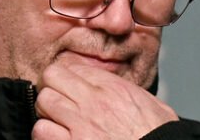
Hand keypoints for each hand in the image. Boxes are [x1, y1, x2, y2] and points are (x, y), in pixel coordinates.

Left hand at [32, 62, 177, 139]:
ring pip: (43, 104)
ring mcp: (79, 125)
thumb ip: (130, 92)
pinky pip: (42, 132)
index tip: (69, 84)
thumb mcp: (152, 104)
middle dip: (53, 89)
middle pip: (51, 79)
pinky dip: (46, 135)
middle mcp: (92, 102)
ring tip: (57, 122)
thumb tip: (122, 92)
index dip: (68, 75)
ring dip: (48, 113)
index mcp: (113, 88)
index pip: (72, 66)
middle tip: (60, 101)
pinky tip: (58, 137)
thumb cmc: (157, 135)